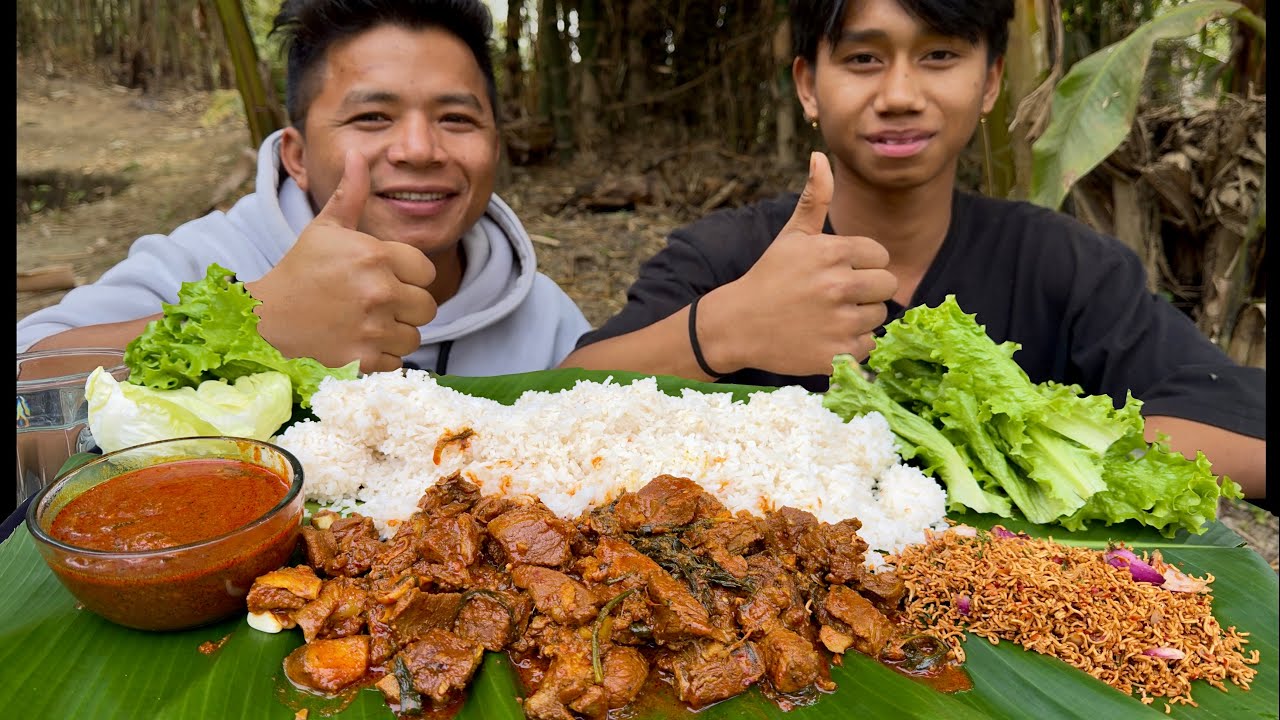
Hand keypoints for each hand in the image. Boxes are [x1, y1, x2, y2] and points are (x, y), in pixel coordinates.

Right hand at [248, 150, 437, 372]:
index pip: (426, 272)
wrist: (266, 318)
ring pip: (414, 336)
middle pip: (427, 306)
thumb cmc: (300, 270)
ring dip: (396, 333)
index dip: (408, 276)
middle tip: (375, 304)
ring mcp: (373, 328)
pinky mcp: (364, 360)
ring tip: (366, 324)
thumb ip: (350, 194)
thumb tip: (358, 154)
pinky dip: (383, 358)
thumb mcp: (325, 229)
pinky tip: (359, 343)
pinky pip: (398, 362)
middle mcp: (379, 291)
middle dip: (406, 307)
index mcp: (375, 256)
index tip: (385, 278)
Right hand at [707, 152, 895, 374]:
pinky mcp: (836, 353)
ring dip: (860, 318)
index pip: (880, 256)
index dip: (862, 263)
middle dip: (866, 290)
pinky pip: (868, 347)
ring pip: (878, 317)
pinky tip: (826, 337)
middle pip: (887, 286)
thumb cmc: (769, 276)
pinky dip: (852, 346)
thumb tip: (819, 155)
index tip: (837, 271)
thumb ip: (814, 197)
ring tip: (828, 316)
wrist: (737, 324)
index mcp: (832, 252)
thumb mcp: (792, 236)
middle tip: (835, 296)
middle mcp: (839, 285)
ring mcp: (839, 321)